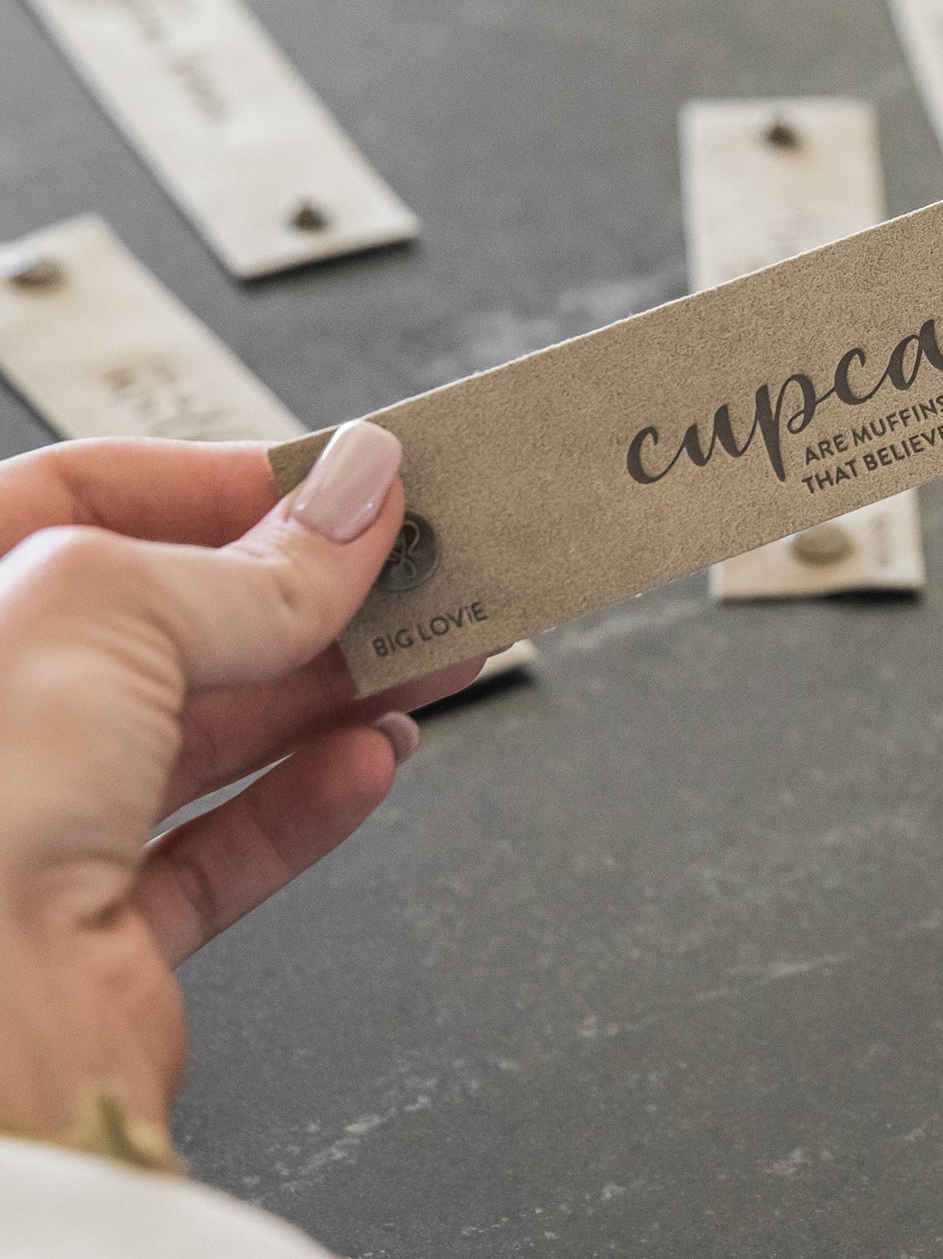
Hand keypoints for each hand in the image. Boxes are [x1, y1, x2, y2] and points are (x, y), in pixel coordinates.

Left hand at [0, 424, 481, 1137]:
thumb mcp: (111, 614)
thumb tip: (354, 499)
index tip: (325, 485)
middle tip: (407, 562)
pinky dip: (307, 803)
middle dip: (305, 590)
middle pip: (167, 622)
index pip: (77, 499)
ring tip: (431, 650)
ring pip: (208, 734)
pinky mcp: (96, 934)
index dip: (213, 481)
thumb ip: (254, 561)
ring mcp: (32, 830)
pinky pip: (220, 848)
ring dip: (334, 689)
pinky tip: (368, 761)